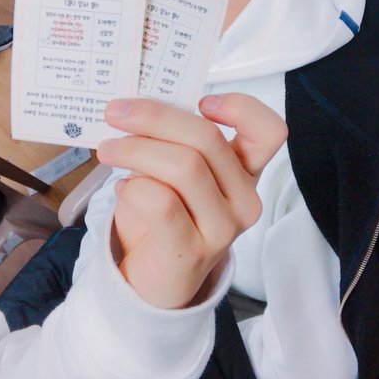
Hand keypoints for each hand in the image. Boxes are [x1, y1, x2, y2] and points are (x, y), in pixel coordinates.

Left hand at [97, 94, 286, 308]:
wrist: (155, 277)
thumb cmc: (166, 212)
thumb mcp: (177, 170)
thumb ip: (172, 138)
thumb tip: (134, 106)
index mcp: (245, 170)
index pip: (269, 132)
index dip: (240, 107)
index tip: (201, 101)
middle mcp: (244, 198)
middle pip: (207, 138)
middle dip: (154, 117)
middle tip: (116, 113)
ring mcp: (222, 228)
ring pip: (184, 167)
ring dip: (135, 150)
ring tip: (109, 150)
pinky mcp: (191, 252)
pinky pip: (161, 204)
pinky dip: (133, 188)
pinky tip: (122, 190)